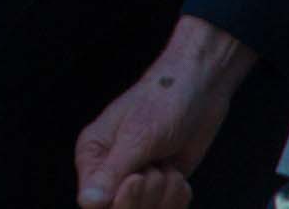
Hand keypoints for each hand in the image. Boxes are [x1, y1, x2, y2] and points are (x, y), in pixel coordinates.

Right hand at [76, 16, 257, 207]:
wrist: (200, 91)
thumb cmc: (162, 102)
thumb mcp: (136, 138)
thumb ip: (110, 173)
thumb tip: (88, 203)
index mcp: (92, 155)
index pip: (95, 202)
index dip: (121, 199)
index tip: (139, 177)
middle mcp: (111, 173)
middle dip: (149, 194)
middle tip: (157, 166)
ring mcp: (138, 182)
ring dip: (166, 194)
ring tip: (167, 165)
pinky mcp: (161, 188)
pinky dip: (178, 197)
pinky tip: (177, 172)